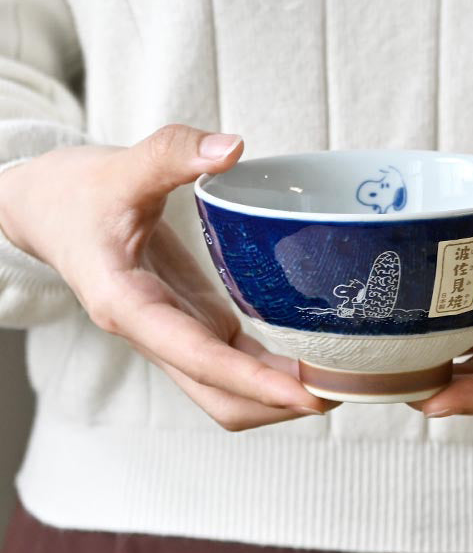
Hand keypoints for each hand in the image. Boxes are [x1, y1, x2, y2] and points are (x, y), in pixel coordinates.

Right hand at [0, 124, 337, 429]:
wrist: (49, 211)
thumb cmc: (74, 195)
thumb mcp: (117, 168)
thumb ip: (170, 154)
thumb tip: (232, 147)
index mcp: (128, 307)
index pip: (199, 359)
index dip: (255, 382)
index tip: (308, 396)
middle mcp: (153, 334)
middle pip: (218, 398)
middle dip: (276, 405)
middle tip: (342, 391)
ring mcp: (175, 332)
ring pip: (227, 389)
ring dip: (277, 395)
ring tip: (337, 380)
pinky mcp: (190, 321)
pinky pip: (233, 360)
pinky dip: (269, 369)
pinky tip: (308, 357)